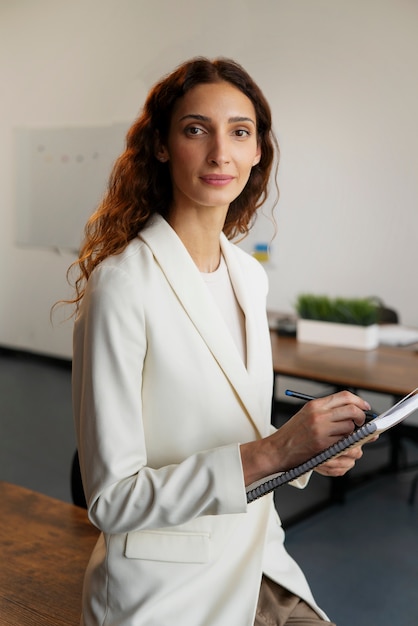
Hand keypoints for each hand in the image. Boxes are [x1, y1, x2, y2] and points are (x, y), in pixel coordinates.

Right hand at [240, 390, 372, 485]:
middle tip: (363, 425)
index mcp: (315, 405)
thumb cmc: (292, 434)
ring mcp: (321, 429)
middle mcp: (319, 414)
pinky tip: (343, 448)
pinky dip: (348, 446)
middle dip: (362, 418)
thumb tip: (353, 412)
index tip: (365, 408)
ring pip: (351, 428)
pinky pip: (345, 443)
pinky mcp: (322, 444)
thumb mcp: (307, 415)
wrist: (277, 450)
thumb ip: (327, 411)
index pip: (345, 397)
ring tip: (349, 439)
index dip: (359, 402)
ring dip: (355, 435)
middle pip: (352, 410)